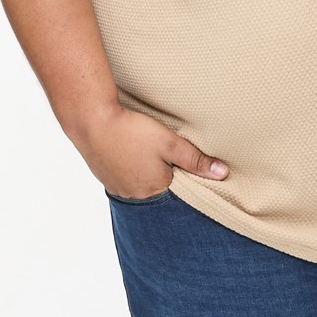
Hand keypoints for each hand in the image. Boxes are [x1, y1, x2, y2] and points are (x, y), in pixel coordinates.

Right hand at [68, 105, 229, 198]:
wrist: (92, 122)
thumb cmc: (133, 132)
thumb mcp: (170, 143)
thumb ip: (196, 160)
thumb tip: (223, 174)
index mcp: (155, 188)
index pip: (178, 187)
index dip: (182, 171)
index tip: (181, 158)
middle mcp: (135, 194)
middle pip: (158, 185)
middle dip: (163, 170)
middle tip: (161, 150)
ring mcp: (117, 187)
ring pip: (140, 182)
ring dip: (145, 169)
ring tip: (145, 149)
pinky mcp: (105, 178)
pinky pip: (124, 177)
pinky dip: (129, 167)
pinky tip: (130, 151)